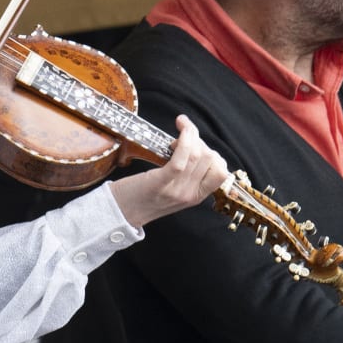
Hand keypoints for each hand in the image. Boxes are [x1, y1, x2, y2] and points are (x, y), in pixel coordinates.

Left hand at [107, 114, 230, 225]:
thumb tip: (196, 145)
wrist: (120, 213)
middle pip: (210, 159)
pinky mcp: (160, 183)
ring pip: (198, 155)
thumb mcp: (174, 190)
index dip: (213, 154)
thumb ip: (188, 175)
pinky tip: (180, 128)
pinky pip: (180, 160)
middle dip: (198, 141)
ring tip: (174, 138)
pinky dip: (184, 140)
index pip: (221, 173)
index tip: (197, 147)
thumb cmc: (143, 195)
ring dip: (190, 136)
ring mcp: (176, 190)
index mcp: (196, 197)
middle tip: (179, 140)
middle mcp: (190, 194)